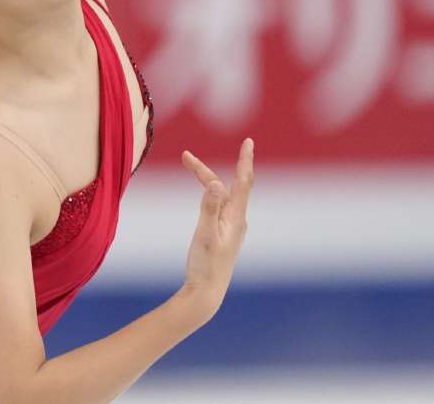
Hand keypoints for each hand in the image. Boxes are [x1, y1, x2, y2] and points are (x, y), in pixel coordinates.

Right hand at [179, 139, 254, 314]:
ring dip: (205, 178)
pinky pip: (218, 204)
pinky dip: (209, 192)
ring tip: (188, 164)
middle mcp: (237, 220)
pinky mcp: (223, 233)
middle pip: (226, 185)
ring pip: (220, 194)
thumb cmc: (206, 265)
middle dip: (206, 169)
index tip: (248, 141)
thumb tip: (213, 182)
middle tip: (185, 156)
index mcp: (236, 218)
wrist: (207, 292)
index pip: (243, 182)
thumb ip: (209, 207)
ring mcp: (231, 226)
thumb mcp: (205, 234)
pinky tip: (206, 191)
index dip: (245, 160)